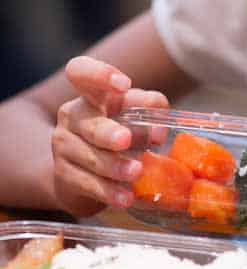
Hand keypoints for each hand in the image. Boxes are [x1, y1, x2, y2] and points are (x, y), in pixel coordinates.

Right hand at [52, 56, 168, 217]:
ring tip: (135, 172)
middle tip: (126, 140)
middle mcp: (73, 116)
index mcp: (90, 94)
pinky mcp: (64, 176)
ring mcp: (64, 146)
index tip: (122, 85)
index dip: (98, 74)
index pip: (79, 71)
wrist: (81, 171)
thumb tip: (159, 129)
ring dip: (114, 165)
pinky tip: (125, 198)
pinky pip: (87, 184)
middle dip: (107, 132)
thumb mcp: (132, 114)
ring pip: (89, 156)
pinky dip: (109, 192)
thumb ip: (148, 110)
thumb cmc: (115, 132)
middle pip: (88, 122)